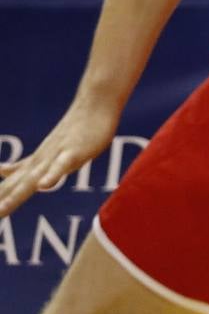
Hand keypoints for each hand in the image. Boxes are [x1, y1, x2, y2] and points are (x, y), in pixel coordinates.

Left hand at [0, 97, 120, 217]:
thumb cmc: (76, 127)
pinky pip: (61, 165)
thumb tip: (2, 171)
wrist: (94, 103)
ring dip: (17, 194)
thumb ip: (28, 163)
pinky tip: (43, 186)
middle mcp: (41, 161)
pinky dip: (52, 176)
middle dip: (2, 201)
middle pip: (17, 186)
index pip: (11, 184)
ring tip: (3, 209)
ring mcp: (55, 156)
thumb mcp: (51, 150)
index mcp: (35, 163)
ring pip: (34, 178)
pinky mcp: (73, 152)